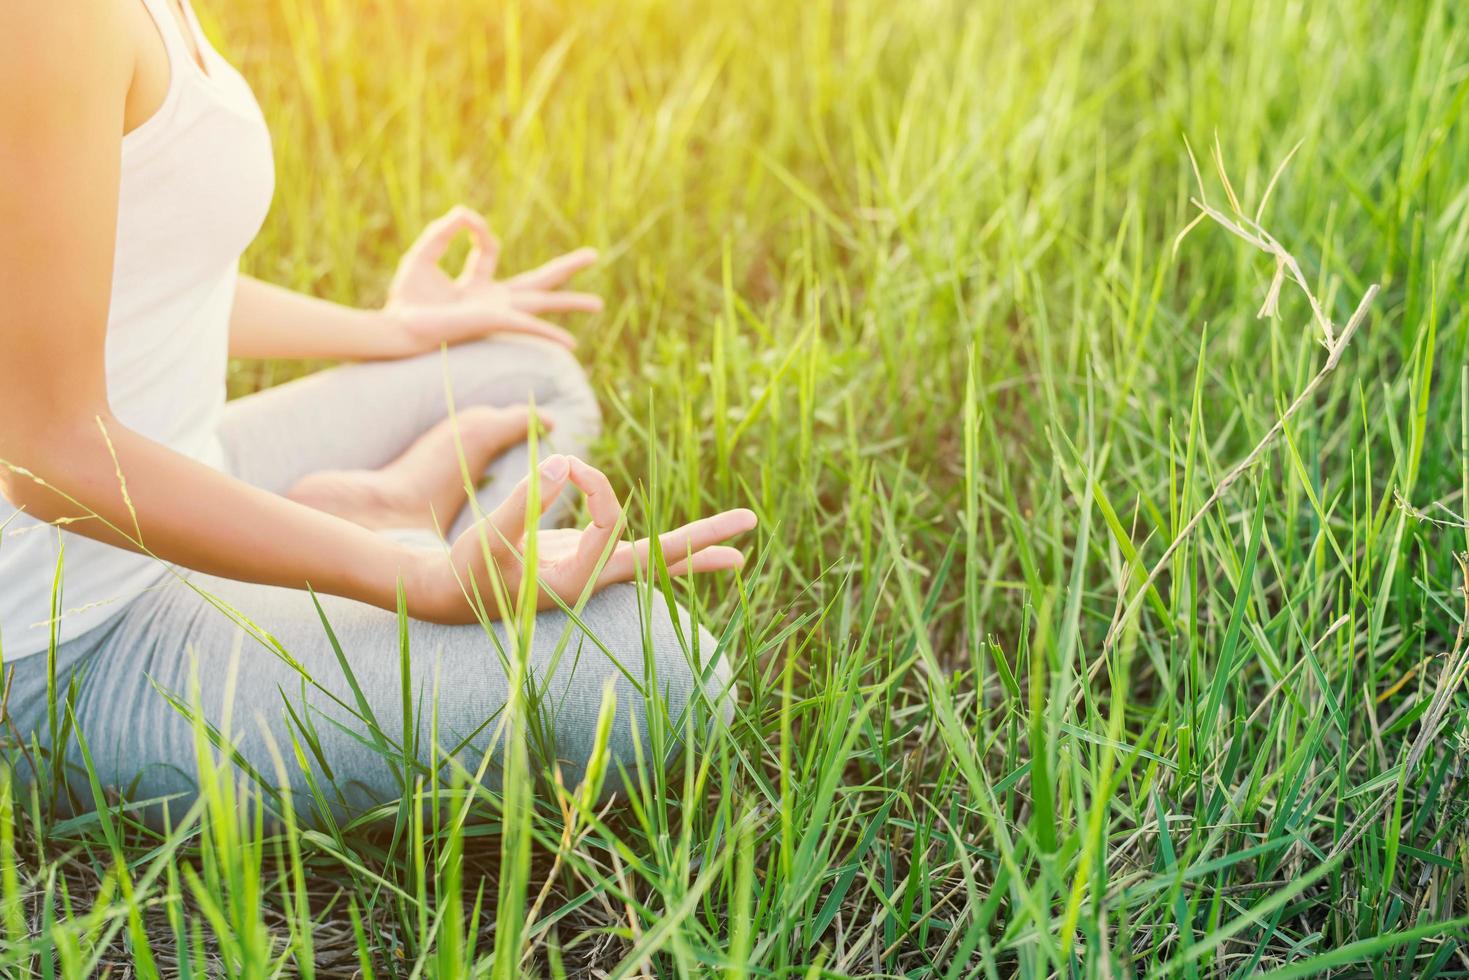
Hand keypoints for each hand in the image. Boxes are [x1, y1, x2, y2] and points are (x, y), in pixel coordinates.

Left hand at [383, 206, 602, 354]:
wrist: (398, 327)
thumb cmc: (405, 299)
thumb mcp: (424, 254)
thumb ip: (445, 232)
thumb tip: (466, 214)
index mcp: (476, 286)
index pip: (490, 249)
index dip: (477, 228)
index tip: (463, 221)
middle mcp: (492, 301)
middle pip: (537, 283)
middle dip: (565, 269)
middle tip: (593, 254)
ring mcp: (497, 313)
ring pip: (542, 305)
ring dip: (571, 303)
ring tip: (599, 304)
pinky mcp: (495, 322)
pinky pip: (528, 328)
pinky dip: (551, 334)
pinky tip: (573, 345)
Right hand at [409, 455, 756, 622]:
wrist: (448, 598)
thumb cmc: (465, 570)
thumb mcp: (488, 537)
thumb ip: (526, 502)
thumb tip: (567, 462)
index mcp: (574, 584)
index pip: (609, 523)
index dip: (594, 484)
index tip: (568, 464)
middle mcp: (594, 583)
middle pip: (660, 561)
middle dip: (704, 542)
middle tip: (751, 525)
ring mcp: (593, 574)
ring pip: (654, 563)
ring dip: (695, 553)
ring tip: (740, 552)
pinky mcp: (585, 562)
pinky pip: (635, 555)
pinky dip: (666, 554)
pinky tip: (693, 553)